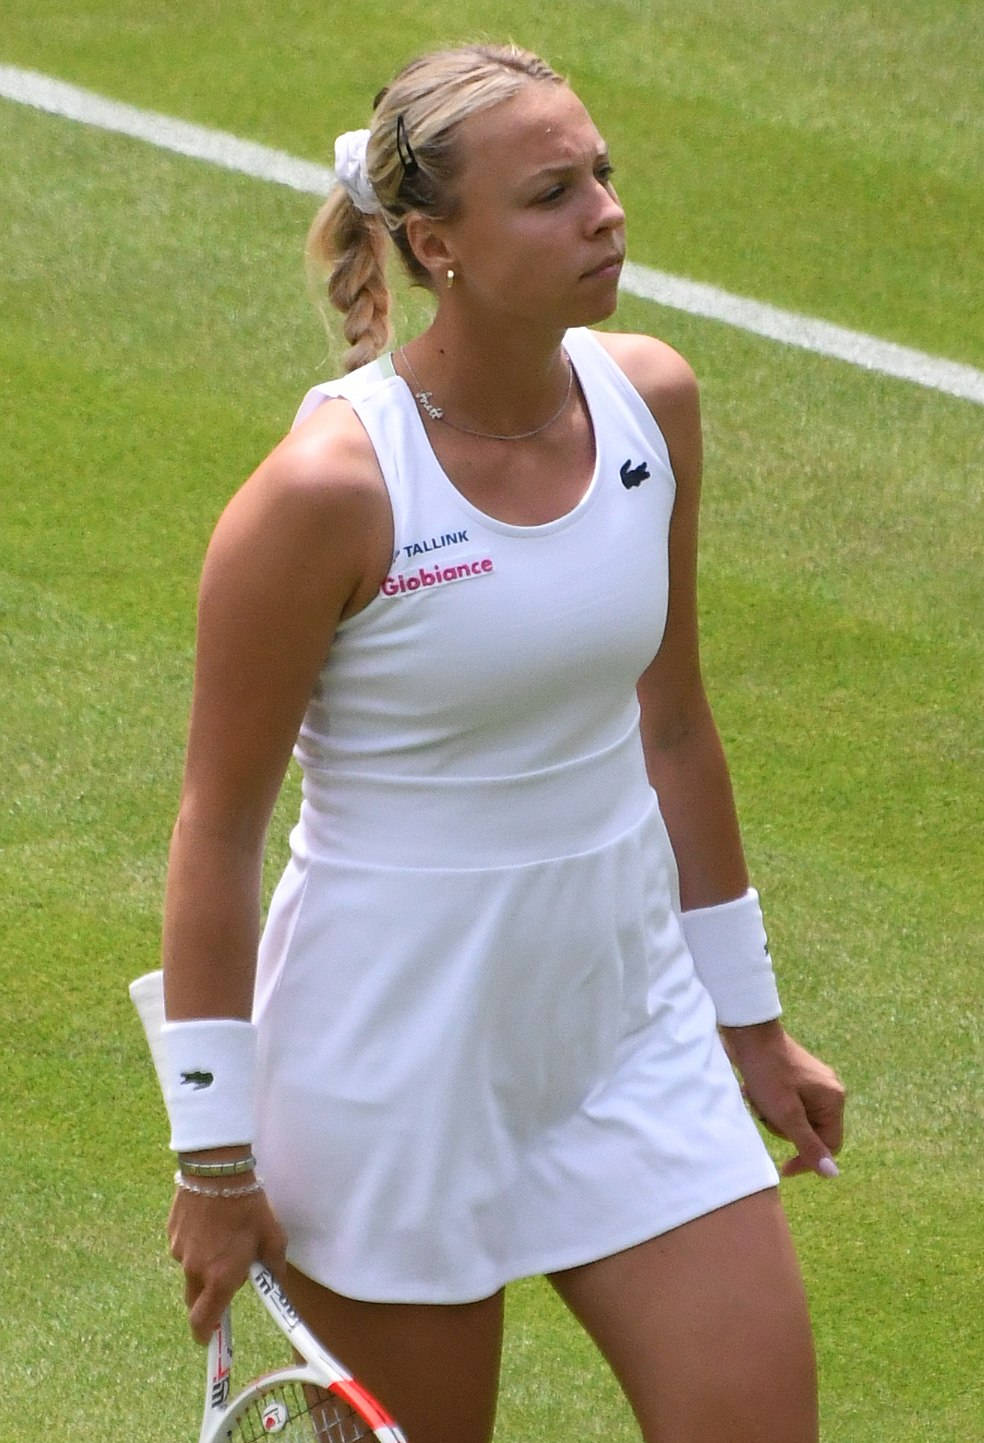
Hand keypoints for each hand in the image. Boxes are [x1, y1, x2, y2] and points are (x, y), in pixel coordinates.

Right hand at [168, 1183, 287, 1343]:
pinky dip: (195, 1245)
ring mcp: (179, 1252)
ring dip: (203, 1267)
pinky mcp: (171, 1234)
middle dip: (206, 1300)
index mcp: (220, 1278)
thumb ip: (273, 1266)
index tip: (209, 1339)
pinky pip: (184, 1249)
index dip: (205, 1335)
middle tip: (224, 1283)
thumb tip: (275, 1281)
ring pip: (190, 1272)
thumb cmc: (248, 1205)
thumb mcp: (272, 1236)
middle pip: (194, 1300)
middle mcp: (195, 1271)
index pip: (204, 1321)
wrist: (216, 1171)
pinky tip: (209, 1224)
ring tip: (222, 1239)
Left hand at [720, 1020, 845, 1178]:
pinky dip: (772, 1103)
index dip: (807, 1160)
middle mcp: (830, 1091)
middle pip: (812, 1132)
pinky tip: (757, 1091)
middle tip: (766, 1112)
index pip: (830, 1145)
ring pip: (797, 1119)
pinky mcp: (799, 1078)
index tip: (784, 1167)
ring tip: (758, 1098)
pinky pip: (789, 1104)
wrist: (748, 1034)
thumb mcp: (787, 1115)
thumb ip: (809, 1145)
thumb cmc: (768, 1074)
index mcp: (834, 1100)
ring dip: (774, 1115)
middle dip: (785, 1129)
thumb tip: (833, 1175)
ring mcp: (815, 1083)